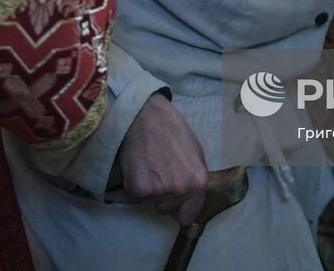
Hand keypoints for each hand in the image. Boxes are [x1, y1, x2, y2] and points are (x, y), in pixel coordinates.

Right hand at [118, 92, 207, 225]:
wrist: (145, 116)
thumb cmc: (172, 130)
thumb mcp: (195, 153)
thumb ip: (194, 178)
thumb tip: (190, 196)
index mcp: (198, 183)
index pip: (189, 217)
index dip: (181, 209)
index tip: (175, 202)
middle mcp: (180, 191)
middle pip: (168, 211)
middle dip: (164, 199)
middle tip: (160, 175)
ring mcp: (158, 192)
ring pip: (151, 203)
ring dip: (150, 191)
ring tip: (150, 167)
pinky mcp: (138, 190)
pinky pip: (136, 197)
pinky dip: (135, 185)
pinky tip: (139, 166)